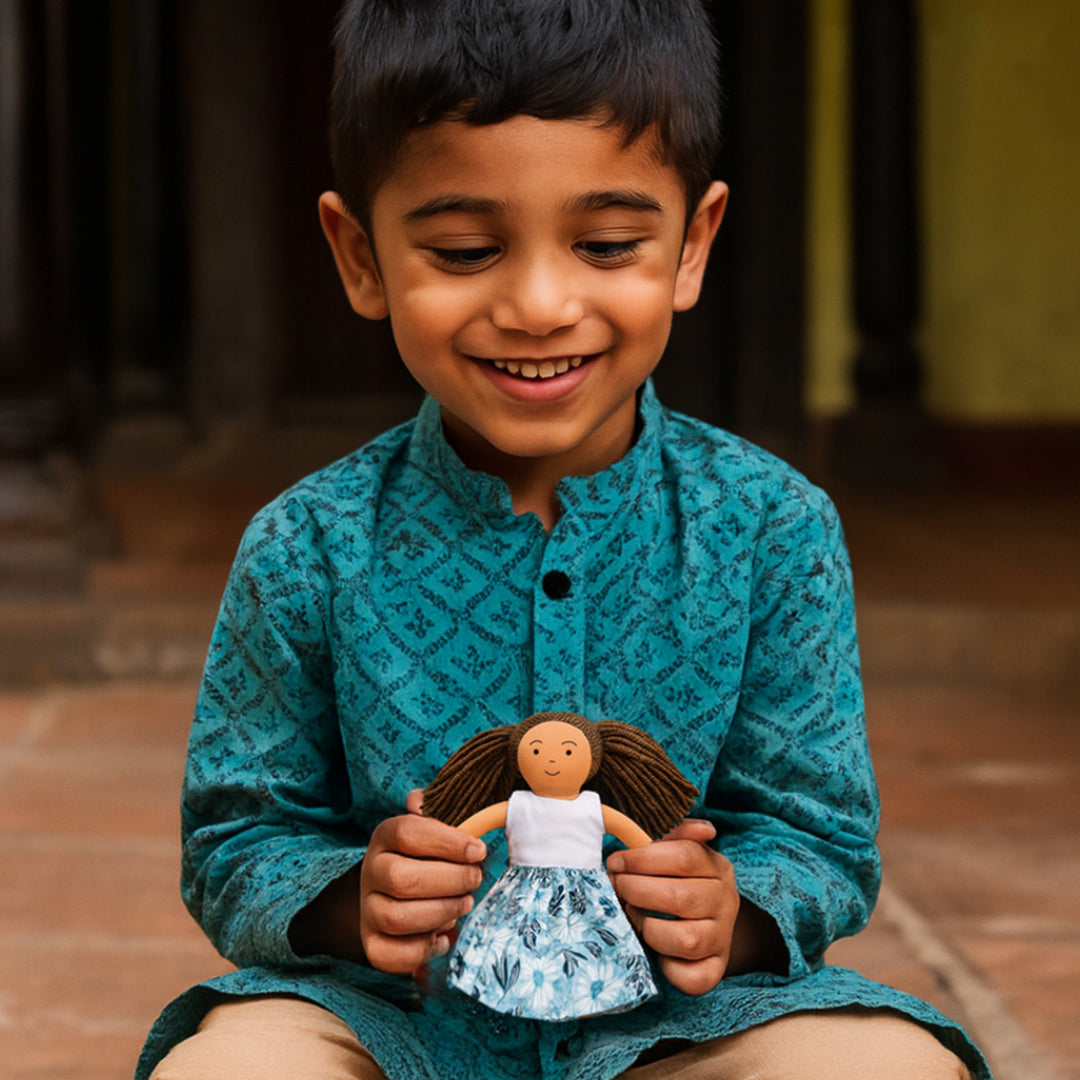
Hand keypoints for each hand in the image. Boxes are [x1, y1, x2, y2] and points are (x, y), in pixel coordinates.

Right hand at [359, 790, 485, 974]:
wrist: (404, 890)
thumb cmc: (431, 854)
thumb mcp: (437, 825)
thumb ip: (437, 808)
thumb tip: (420, 801)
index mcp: (386, 835)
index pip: (407, 832)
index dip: (446, 842)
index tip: (478, 850)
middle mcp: (371, 871)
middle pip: (400, 878)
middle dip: (449, 881)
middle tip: (476, 879)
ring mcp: (368, 909)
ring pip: (396, 917)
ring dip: (440, 913)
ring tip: (465, 904)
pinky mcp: (373, 944)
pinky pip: (389, 956)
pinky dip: (422, 951)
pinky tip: (444, 937)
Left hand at [606, 819, 738, 995]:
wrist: (706, 923)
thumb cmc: (679, 880)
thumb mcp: (676, 851)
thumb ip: (677, 834)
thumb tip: (704, 828)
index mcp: (717, 868)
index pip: (685, 856)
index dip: (644, 858)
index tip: (615, 861)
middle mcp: (726, 902)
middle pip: (682, 897)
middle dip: (638, 891)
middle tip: (617, 886)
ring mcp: (722, 938)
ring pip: (687, 940)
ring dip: (649, 928)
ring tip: (633, 914)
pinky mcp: (715, 969)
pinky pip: (695, 978)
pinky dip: (671, 969)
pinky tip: (656, 954)